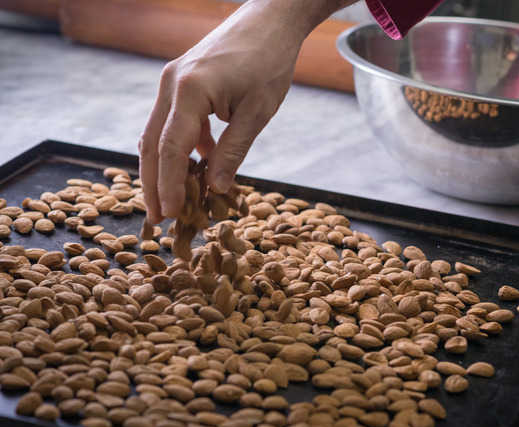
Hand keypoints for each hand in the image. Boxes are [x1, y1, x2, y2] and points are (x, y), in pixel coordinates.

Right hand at [138, 0, 354, 222]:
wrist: (270, 20)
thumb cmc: (269, 62)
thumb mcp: (258, 112)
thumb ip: (234, 150)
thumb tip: (216, 187)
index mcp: (189, 91)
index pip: (170, 149)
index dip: (168, 186)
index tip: (170, 215)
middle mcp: (171, 84)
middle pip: (151, 144)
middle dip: (154, 183)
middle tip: (158, 218)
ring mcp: (172, 80)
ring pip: (157, 133)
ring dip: (164, 167)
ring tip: (174, 200)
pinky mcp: (180, 80)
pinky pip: (172, 120)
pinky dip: (181, 146)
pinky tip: (199, 165)